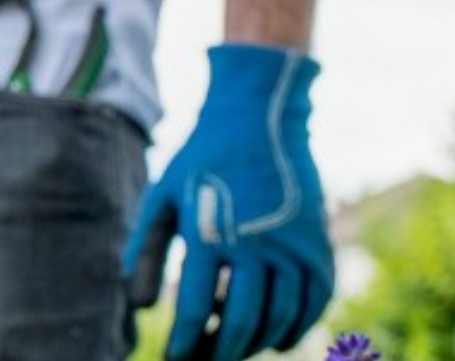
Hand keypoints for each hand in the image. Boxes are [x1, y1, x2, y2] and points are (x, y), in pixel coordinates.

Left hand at [126, 44, 333, 360]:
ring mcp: (292, 244)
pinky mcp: (318, 242)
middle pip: (240, 320)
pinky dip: (298, 326)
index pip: (193, 306)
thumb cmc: (200, 162)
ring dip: (255, 343)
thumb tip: (136, 305)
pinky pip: (316, 299)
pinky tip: (277, 340)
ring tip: (231, 350)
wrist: (257, 118)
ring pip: (279, 315)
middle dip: (219, 352)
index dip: (183, 341)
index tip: (173, 357)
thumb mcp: (161, 198)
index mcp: (208, 233)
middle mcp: (254, 242)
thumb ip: (143, 251)